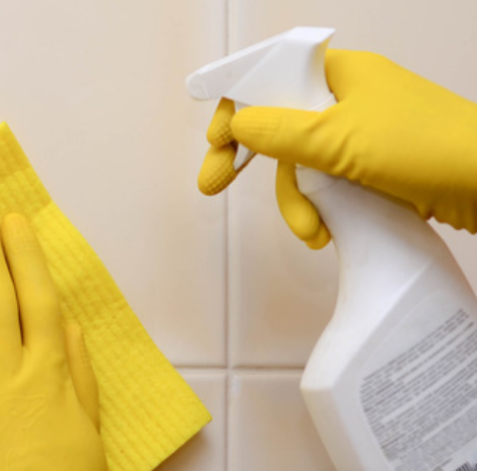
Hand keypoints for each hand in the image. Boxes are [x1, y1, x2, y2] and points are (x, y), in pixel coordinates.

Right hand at [198, 49, 476, 247]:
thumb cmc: (422, 147)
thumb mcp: (337, 139)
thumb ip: (279, 132)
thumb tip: (237, 125)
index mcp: (339, 75)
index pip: (270, 79)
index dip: (236, 108)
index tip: (214, 142)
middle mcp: (348, 101)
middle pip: (280, 129)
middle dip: (253, 166)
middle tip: (212, 187)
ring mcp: (362, 137)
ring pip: (302, 167)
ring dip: (297, 203)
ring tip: (312, 232)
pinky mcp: (374, 171)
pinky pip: (328, 187)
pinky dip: (322, 211)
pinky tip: (329, 232)